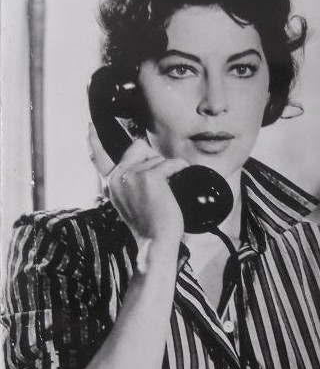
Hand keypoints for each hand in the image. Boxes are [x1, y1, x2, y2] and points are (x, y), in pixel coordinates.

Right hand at [88, 124, 187, 243]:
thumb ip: (129, 184)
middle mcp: (117, 177)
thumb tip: (146, 164)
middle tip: (161, 180)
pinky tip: (181, 179)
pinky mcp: (150, 177)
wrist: (155, 242)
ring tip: (167, 194)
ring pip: (158, 158)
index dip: (94, 140)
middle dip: (154, 157)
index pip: (99, 158)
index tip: (89, 127)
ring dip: (169, 171)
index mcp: (111, 184)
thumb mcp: (131, 203)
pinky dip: (180, 168)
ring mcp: (132, 176)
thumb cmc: (149, 226)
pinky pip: (172, 163)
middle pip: (138, 146)